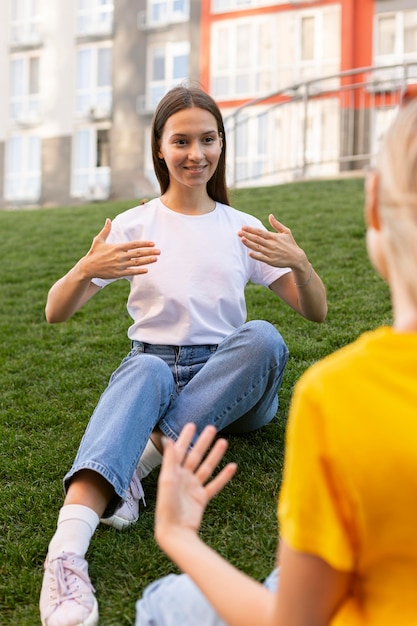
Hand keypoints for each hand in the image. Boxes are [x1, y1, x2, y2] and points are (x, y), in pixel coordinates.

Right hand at [79, 219, 159, 279]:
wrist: (87, 268)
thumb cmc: (94, 253)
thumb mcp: (98, 240)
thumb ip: (106, 230)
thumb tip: (108, 219)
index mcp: (117, 247)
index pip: (133, 244)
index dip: (144, 243)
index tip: (153, 243)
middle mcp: (119, 256)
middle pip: (137, 253)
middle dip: (149, 252)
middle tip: (159, 251)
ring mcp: (119, 265)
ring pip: (136, 263)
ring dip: (147, 261)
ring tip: (156, 259)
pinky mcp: (117, 273)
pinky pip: (130, 272)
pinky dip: (139, 271)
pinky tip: (146, 270)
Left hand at [155, 424, 236, 545]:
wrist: (175, 532)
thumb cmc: (167, 506)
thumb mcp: (168, 480)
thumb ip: (170, 460)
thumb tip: (169, 440)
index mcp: (172, 473)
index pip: (180, 450)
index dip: (186, 438)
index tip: (192, 424)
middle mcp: (183, 478)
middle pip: (195, 456)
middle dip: (203, 442)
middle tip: (212, 428)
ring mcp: (193, 488)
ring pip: (206, 468)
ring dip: (215, 455)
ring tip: (224, 442)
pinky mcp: (201, 499)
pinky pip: (214, 485)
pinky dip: (223, 476)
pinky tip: (232, 466)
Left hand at [238, 214, 306, 269]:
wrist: (297, 258)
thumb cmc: (290, 244)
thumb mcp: (286, 232)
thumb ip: (277, 224)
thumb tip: (270, 215)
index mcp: (274, 237)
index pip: (260, 232)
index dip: (251, 229)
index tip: (243, 227)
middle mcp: (272, 244)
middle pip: (257, 239)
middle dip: (247, 235)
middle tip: (238, 232)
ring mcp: (271, 253)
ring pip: (258, 248)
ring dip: (249, 243)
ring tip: (242, 239)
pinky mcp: (271, 261)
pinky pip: (262, 258)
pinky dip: (256, 256)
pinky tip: (249, 253)